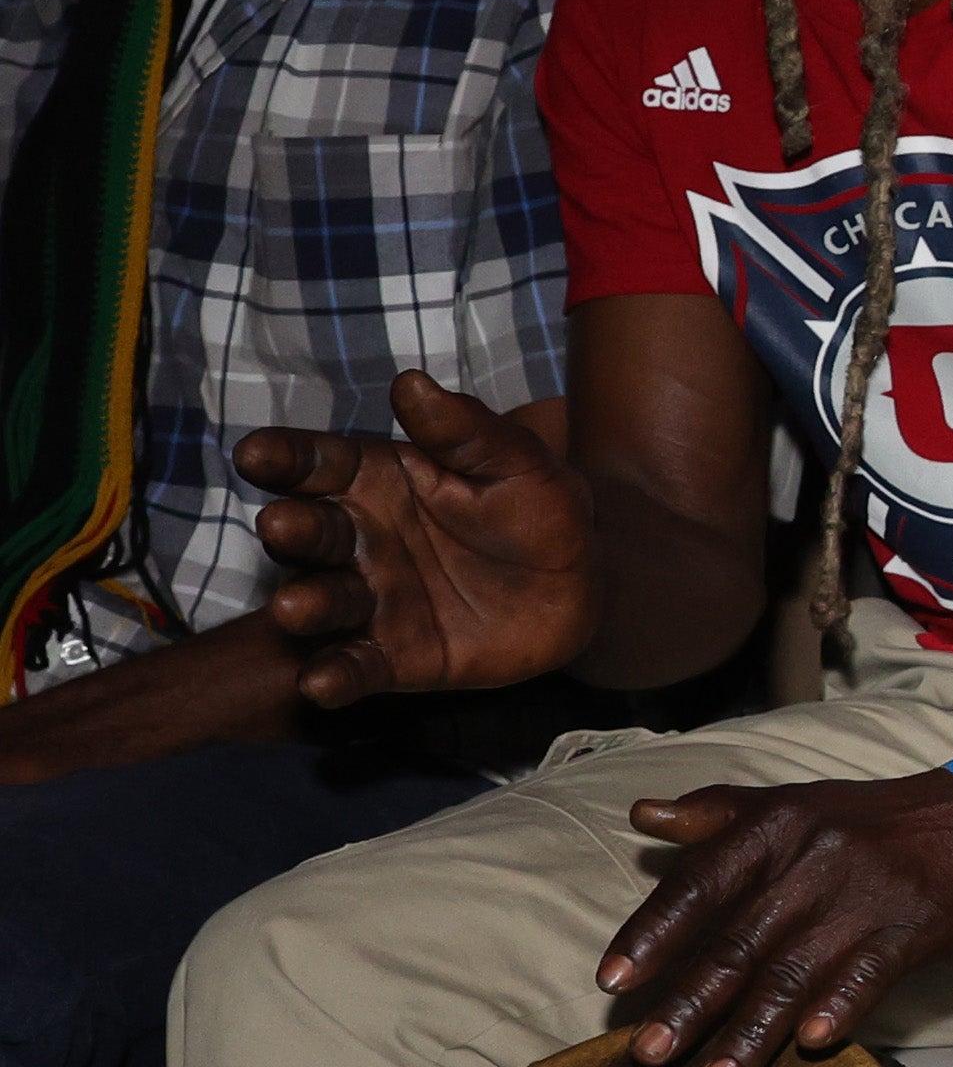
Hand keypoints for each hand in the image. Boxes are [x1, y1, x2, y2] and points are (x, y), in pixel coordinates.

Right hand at [239, 376, 596, 703]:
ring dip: (306, 606)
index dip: (286, 457)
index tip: (255, 452)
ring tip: (294, 608)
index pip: (320, 464)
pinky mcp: (393, 657)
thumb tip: (410, 382)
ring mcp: (371, 600)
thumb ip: (465, 429)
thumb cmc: (539, 511)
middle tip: (280, 525)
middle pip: (310, 532)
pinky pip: (355, 667)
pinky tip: (321, 684)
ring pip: (323, 602)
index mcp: (376, 481)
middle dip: (291, 529)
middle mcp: (359, 541)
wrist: (584, 586)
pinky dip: (335, 676)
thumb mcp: (517, 462)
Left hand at [595, 775, 952, 1066]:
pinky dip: (840, 1008)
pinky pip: (869, 974)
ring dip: (751, 1032)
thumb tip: (643, 815)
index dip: (653, 933)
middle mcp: (812, 861)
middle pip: (738, 942)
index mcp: (774, 827)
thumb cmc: (876, 818)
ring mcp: (864, 898)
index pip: (699, 884)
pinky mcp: (913, 927)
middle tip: (647, 1053)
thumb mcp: (794, 801)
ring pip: (794, 973)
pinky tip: (813, 1044)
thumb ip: (716, 812)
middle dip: (689, 1003)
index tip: (612, 980)